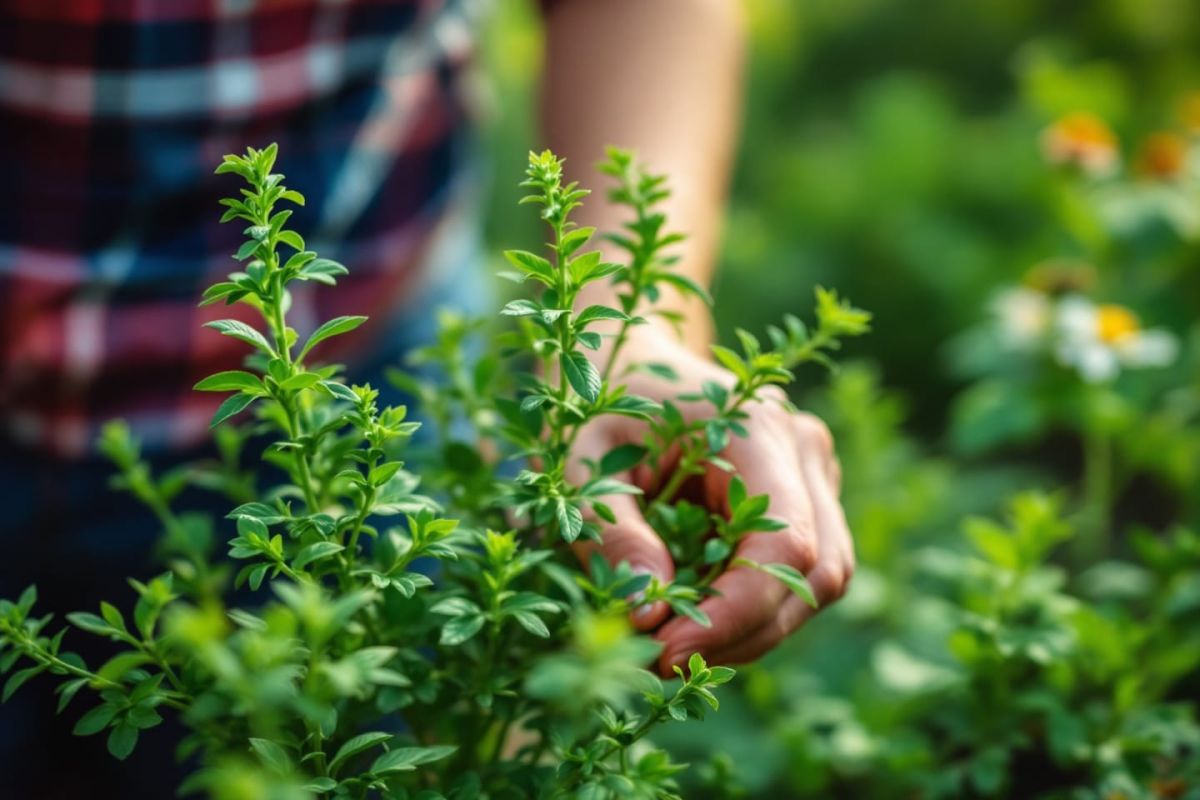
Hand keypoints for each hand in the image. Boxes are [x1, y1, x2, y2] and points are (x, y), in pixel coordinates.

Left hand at [568, 324, 854, 675]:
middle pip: (817, 571)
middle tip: (662, 660)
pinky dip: (755, 607)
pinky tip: (698, 616)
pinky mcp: (806, 494)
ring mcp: (813, 470)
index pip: (785, 544)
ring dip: (755, 628)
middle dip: (745, 633)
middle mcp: (802, 447)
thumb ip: (612, 531)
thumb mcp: (581, 458)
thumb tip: (648, 610)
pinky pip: (802, 569)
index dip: (736, 612)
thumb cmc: (598, 396)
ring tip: (677, 644)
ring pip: (821, 578)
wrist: (628, 352)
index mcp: (756, 429)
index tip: (667, 651)